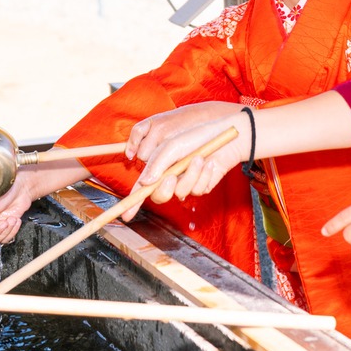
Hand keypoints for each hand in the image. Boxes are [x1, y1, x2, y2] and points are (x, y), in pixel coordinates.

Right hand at [121, 109, 253, 220]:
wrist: (225, 135)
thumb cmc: (197, 136)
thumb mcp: (172, 145)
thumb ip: (158, 162)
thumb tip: (145, 182)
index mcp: (160, 167)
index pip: (142, 188)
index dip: (132, 202)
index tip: (125, 215)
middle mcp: (172, 176)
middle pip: (159, 196)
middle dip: (164, 189)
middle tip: (172, 176)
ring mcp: (187, 182)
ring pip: (181, 192)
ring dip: (191, 175)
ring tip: (200, 158)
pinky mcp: (202, 185)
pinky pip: (198, 189)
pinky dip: (204, 176)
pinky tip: (210, 163)